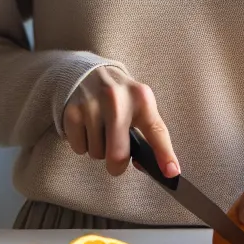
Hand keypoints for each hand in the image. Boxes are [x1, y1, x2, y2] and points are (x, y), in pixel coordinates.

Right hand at [62, 65, 177, 178]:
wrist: (88, 70)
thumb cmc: (119, 95)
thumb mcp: (138, 104)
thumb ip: (146, 132)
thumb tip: (144, 164)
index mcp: (141, 98)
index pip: (156, 131)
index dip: (165, 155)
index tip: (171, 172)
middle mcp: (116, 99)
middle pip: (118, 154)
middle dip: (117, 165)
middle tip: (116, 157)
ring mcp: (92, 105)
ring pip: (97, 153)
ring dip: (99, 149)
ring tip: (100, 129)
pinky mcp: (72, 112)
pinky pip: (79, 148)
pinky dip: (83, 144)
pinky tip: (86, 126)